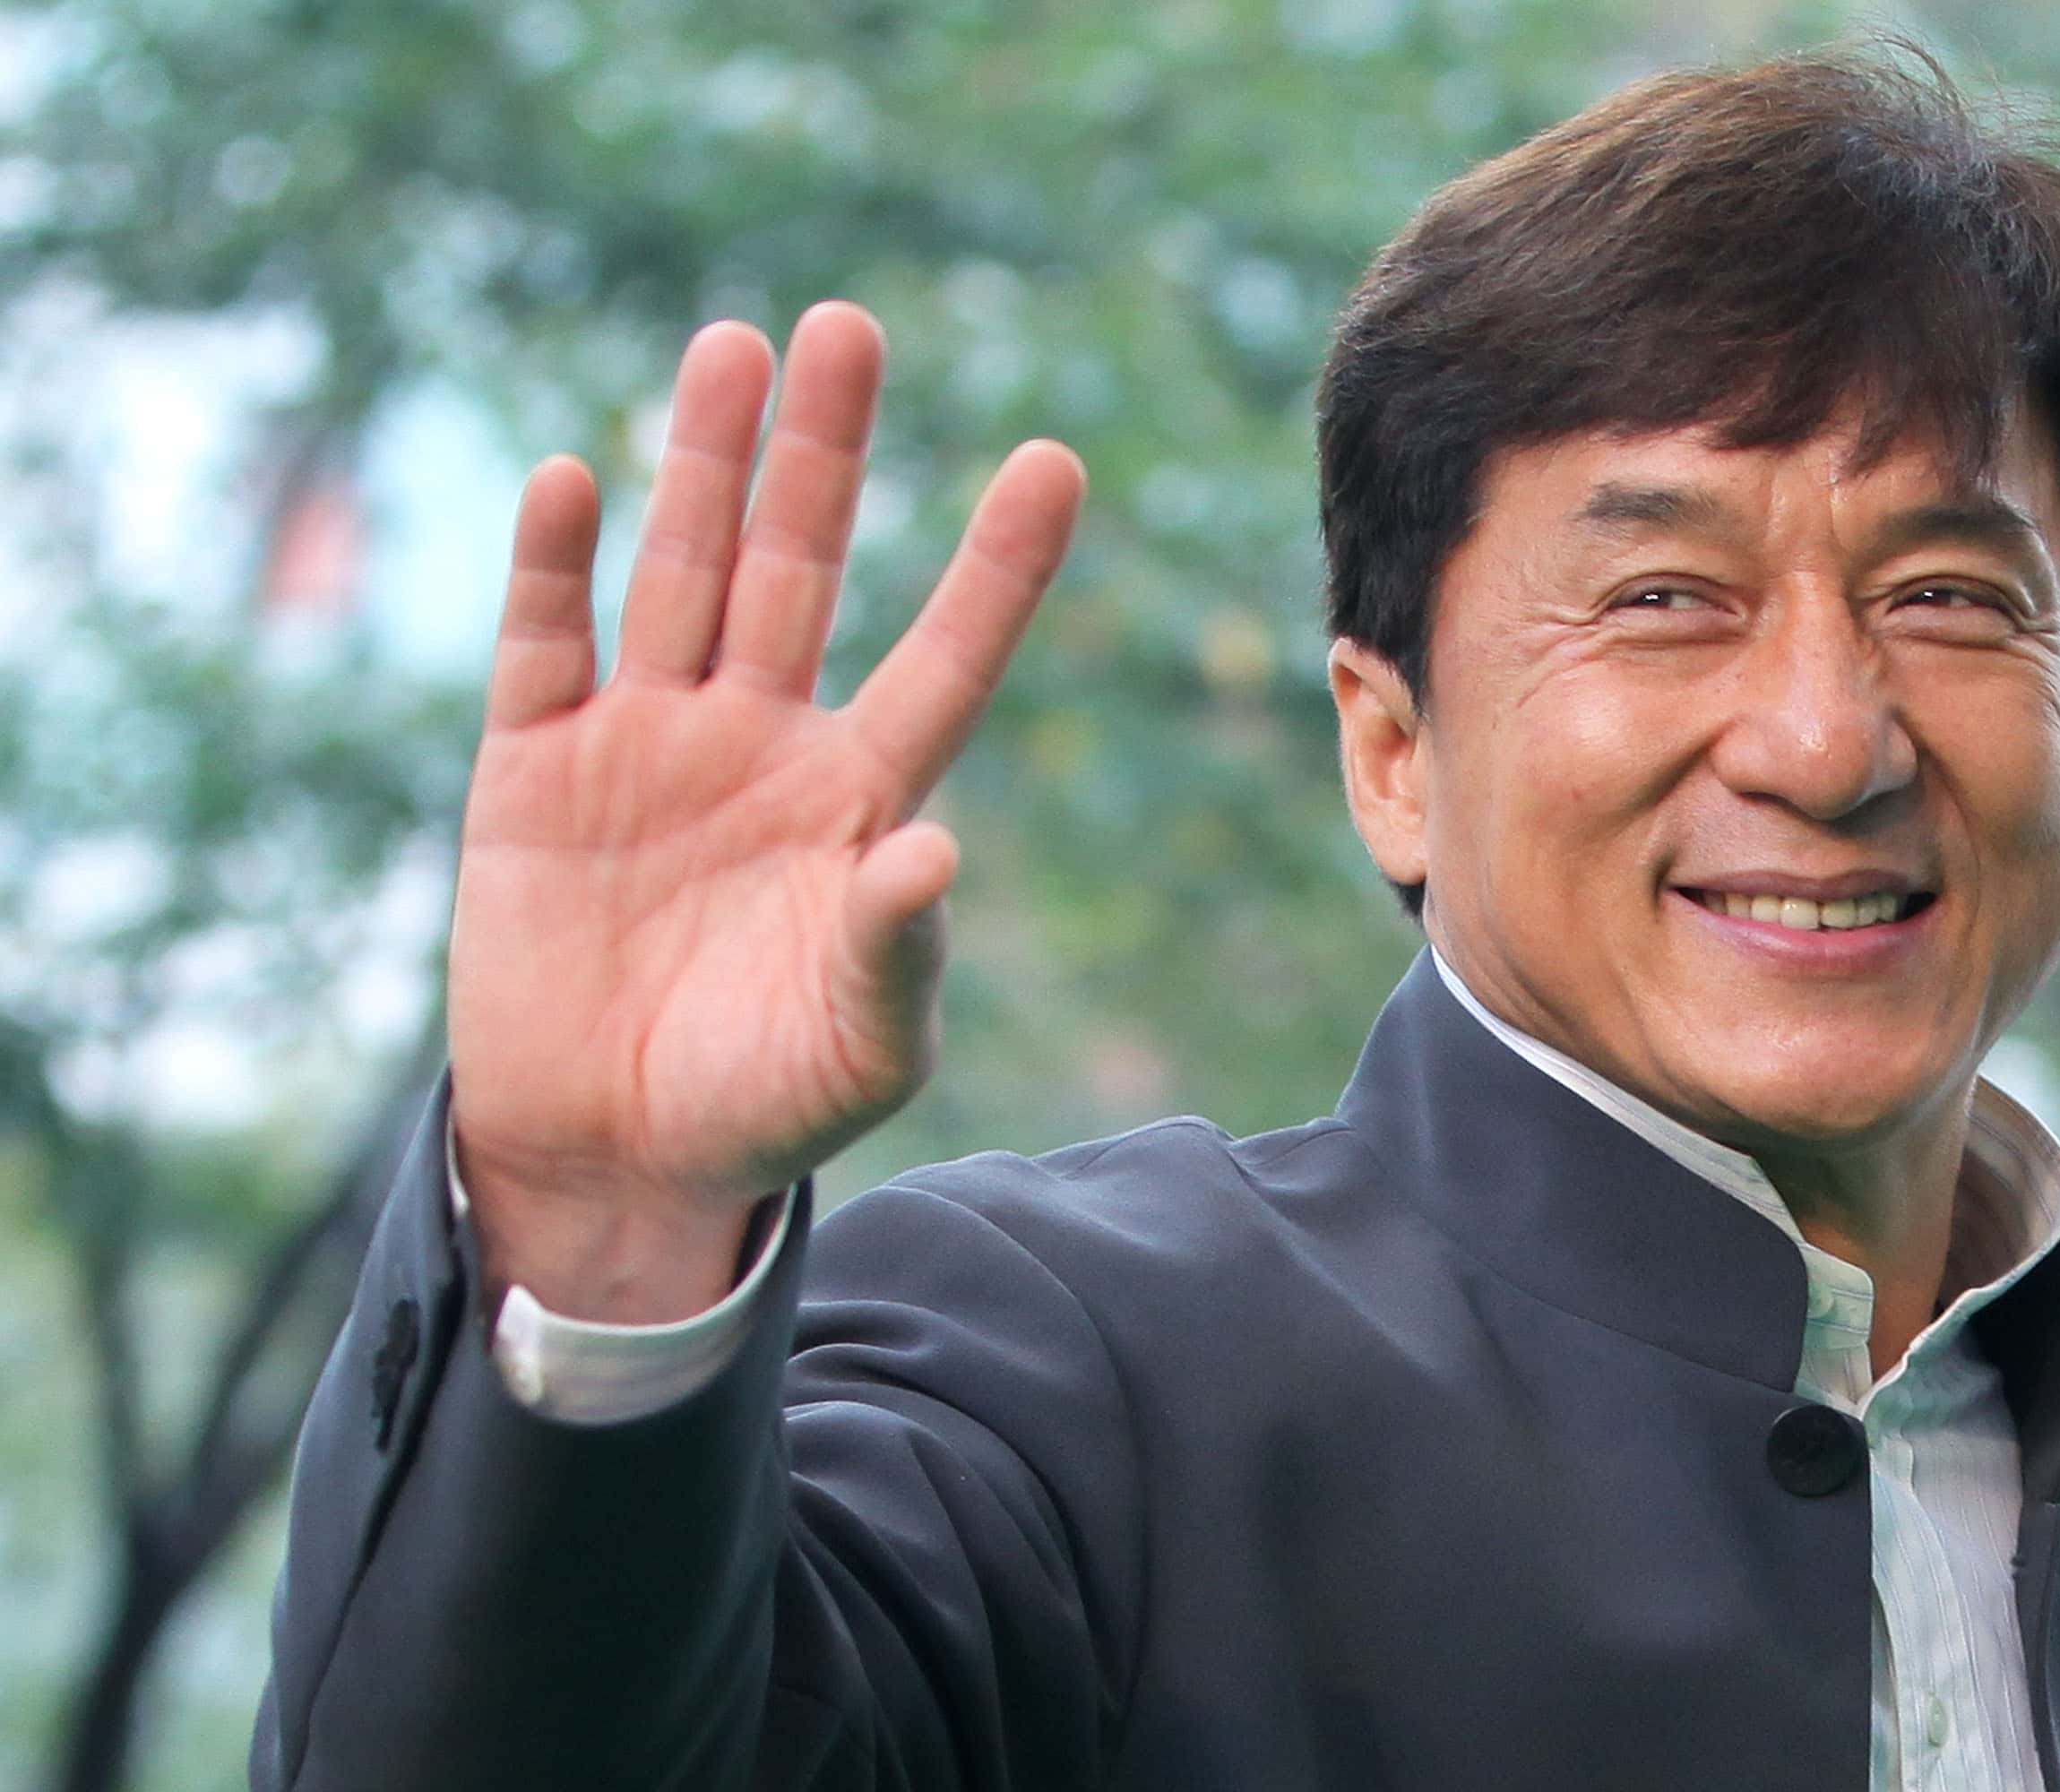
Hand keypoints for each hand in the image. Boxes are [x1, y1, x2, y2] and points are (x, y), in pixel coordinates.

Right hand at [445, 301, 1083, 1320]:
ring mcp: (647, 743)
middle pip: (803, 567)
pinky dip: (557, 569)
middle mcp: (763, 743)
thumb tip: (935, 847)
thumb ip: (895, 949)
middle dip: (825, 454)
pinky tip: (575, 481)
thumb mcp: (861, 1045)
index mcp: (861, 797)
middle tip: (849, 328)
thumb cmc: (767, 1101)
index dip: (997, 566)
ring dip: (702, 465)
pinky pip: (545, 648)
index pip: (946, 658)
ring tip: (732, 346)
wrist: (614, 1159)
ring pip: (682, 575)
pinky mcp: (533, 771)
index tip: (1056, 460)